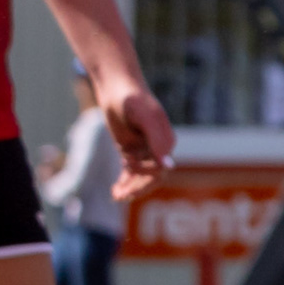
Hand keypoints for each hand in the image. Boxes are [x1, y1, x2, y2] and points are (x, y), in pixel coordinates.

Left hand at [100, 81, 178, 202]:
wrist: (117, 88)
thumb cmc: (132, 99)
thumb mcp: (145, 118)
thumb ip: (158, 139)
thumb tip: (169, 165)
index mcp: (166, 141)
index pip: (161, 170)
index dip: (146, 181)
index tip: (127, 184)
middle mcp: (157, 147)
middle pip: (152, 177)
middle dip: (137, 188)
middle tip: (119, 196)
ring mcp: (144, 149)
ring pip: (141, 177)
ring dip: (130, 188)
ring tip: (115, 195)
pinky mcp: (131, 149)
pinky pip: (131, 171)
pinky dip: (124, 182)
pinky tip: (114, 189)